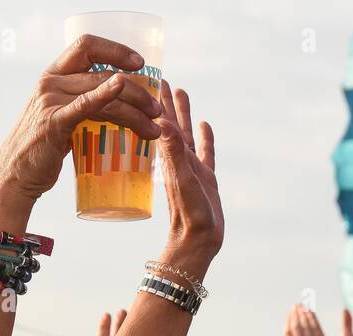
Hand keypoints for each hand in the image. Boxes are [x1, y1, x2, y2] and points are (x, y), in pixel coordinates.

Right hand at [0, 35, 161, 205]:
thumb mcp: (61, 116)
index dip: (116, 49)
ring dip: (135, 109)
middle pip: (103, 73)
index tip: (140, 63)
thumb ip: (82, 104)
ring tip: (154, 127)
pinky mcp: (54, 122)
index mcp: (53, 75)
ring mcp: (51, 100)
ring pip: (103, 93)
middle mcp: (50, 81)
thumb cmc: (42, 149)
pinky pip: (86, 105)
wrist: (16, 175)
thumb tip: (117, 102)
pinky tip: (122, 90)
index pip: (86, 46)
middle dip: (137, 90)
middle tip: (156, 109)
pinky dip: (106, 95)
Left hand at [155, 83, 222, 276]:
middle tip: (159, 74)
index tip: (147, 75)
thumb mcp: (181, 180)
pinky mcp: (204, 178)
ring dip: (181, 113)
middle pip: (168, 121)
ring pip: (184, 132)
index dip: (153, 99)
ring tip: (180, 91)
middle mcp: (177, 158)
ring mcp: (191, 167)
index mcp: (169, 156)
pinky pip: (204, 151)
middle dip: (163, 99)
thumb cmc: (188, 215)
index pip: (158, 120)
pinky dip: (204, 137)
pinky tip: (204, 126)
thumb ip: (173, 153)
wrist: (196, 243)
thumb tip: (160, 121)